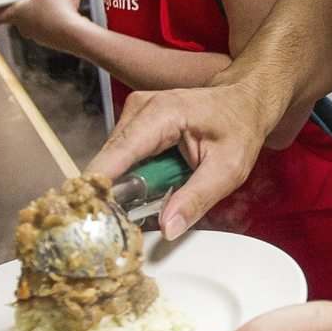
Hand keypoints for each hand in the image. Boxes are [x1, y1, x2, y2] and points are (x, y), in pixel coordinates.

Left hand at [0, 0, 84, 46]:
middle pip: (28, 7)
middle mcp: (26, 26)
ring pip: (46, 11)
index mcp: (16, 15)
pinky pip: (58, 18)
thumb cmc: (56, 12)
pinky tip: (73, 1)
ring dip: (56, 1)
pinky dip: (65, 9)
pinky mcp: (56, 37)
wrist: (76, 34)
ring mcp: (41, 33)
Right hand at [90, 80, 272, 238]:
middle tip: (132, 221)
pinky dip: (133, 175)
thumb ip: (196, 199)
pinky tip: (154, 183)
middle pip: (110, 160)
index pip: (117, 153)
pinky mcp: (134, 122)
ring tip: (155, 196)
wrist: (244, 102)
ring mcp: (134, 112)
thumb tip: (167, 228)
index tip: (87, 214)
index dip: (99, 185)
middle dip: (118, 192)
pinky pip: (122, 157)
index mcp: (162, 114)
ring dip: (128, 185)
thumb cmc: (239, 128)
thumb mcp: (228, 170)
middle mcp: (140, 108)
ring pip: (114, 161)